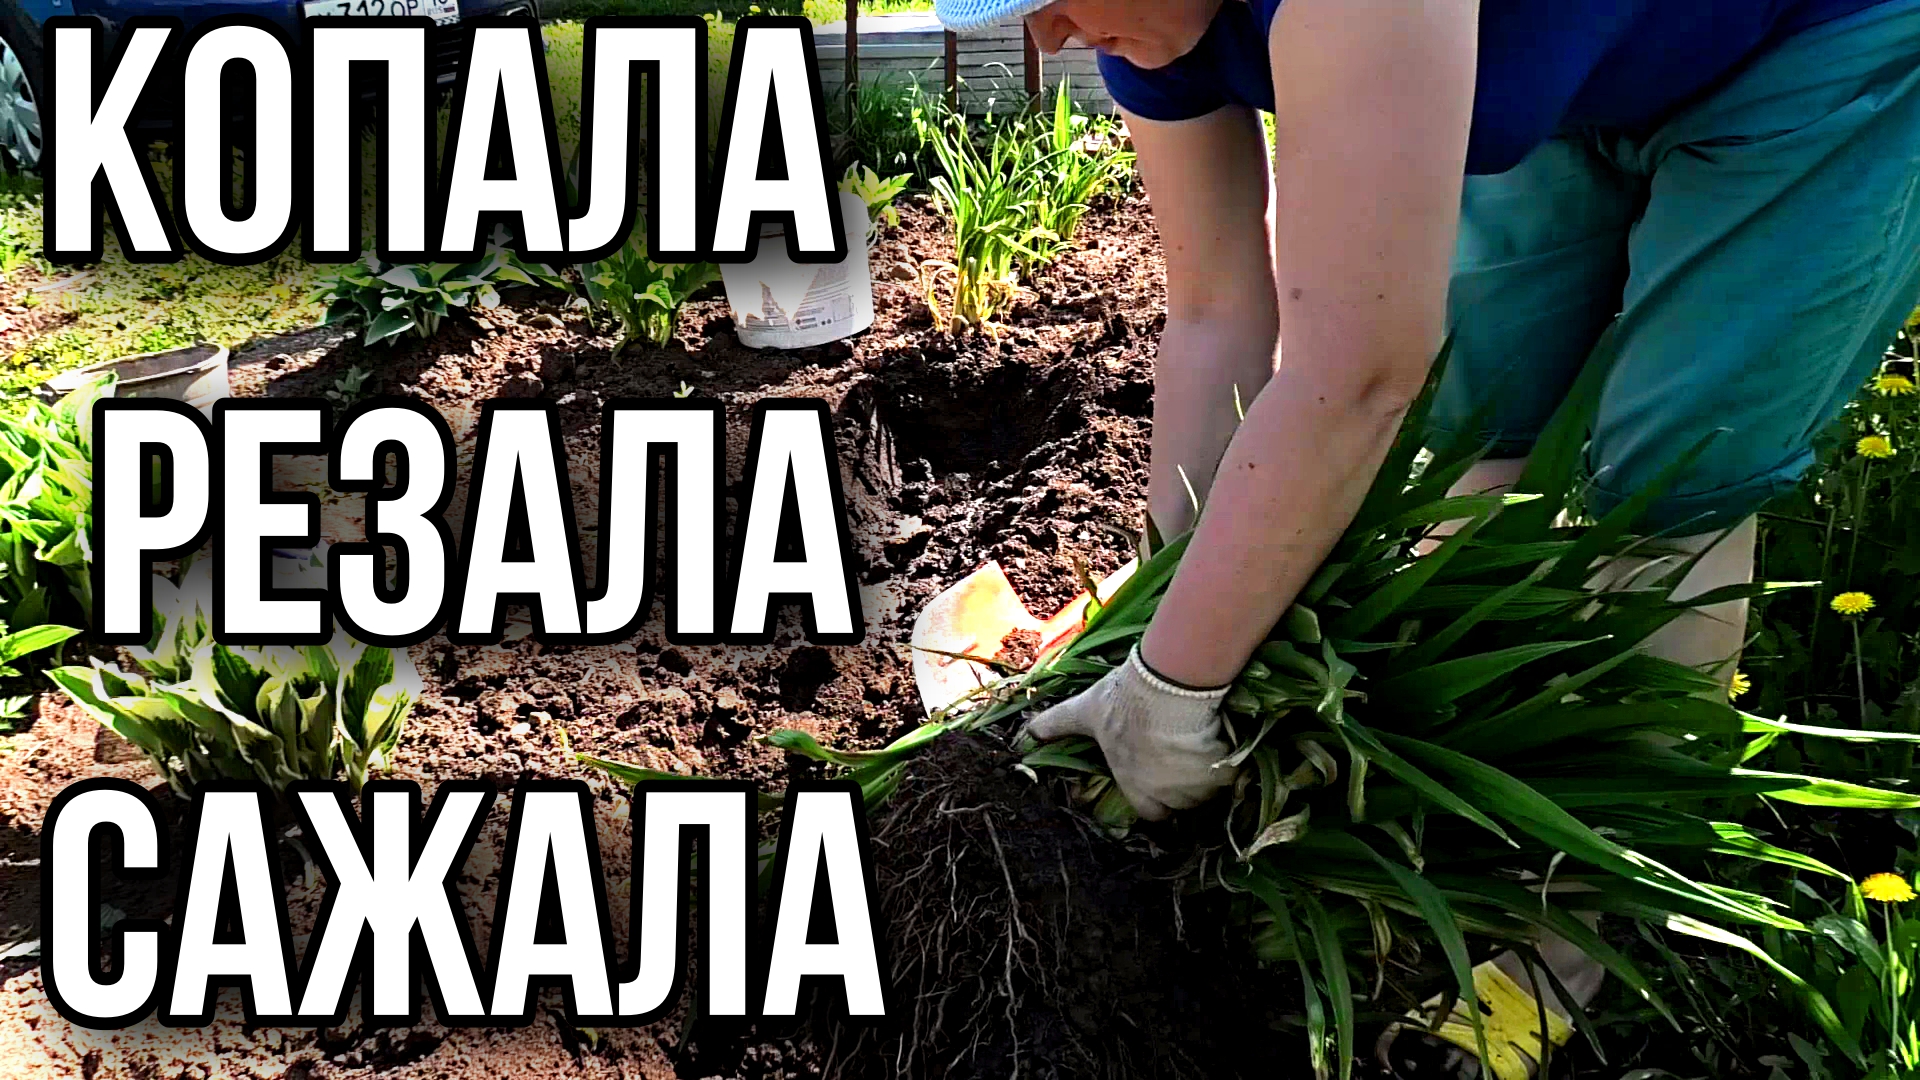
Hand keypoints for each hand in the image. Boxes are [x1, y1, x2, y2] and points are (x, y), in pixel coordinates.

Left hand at [1026, 644, 1235, 820]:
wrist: (1169, 684)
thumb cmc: (1123, 701)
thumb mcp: (1085, 710)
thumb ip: (1057, 724)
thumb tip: (1024, 735)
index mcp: (1135, 787)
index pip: (1150, 811)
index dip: (1156, 795)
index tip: (1161, 773)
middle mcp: (1166, 797)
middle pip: (1182, 804)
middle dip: (1184, 787)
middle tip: (1183, 755)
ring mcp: (1196, 789)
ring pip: (1206, 792)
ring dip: (1206, 776)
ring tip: (1200, 744)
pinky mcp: (1222, 774)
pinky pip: (1230, 777)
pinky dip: (1227, 764)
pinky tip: (1220, 741)